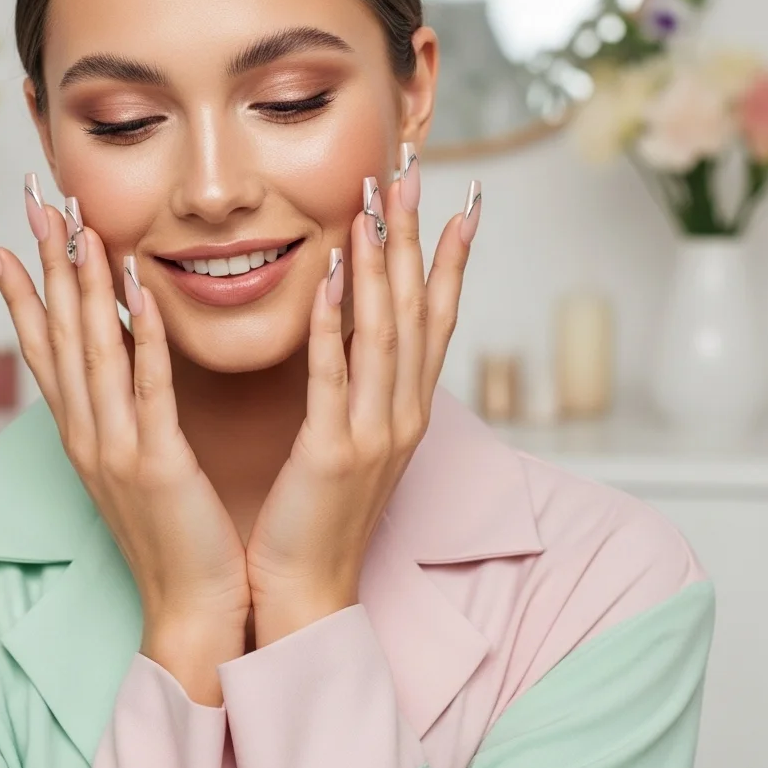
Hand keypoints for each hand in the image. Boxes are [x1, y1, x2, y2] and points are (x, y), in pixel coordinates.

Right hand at [0, 183, 249, 696]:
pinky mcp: (157, 464)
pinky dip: (140, 335)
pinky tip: (136, 288)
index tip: (0, 235)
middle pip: (58, 334)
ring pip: (93, 351)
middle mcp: (86, 434)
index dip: (19, 289)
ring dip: (82, 284)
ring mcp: (115, 449)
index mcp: (81, 433)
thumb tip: (119, 353)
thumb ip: (121, 407)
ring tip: (75, 225)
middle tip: (32, 202)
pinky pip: (148, 388)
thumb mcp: (134, 461)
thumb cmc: (169, 531)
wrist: (189, 606)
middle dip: (44, 264)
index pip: (42, 346)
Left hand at [245, 155, 479, 643]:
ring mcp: (373, 435)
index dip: (451, 260)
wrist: (307, 590)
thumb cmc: (322, 512)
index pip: (436, 321)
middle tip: (415, 178)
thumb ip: (364, 387)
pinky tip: (332, 275)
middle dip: (417, 241)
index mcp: (407, 411)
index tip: (461, 205)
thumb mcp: (356, 441)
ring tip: (377, 208)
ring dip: (381, 267)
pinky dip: (336, 323)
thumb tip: (361, 333)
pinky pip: (334, 376)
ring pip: (385, 334)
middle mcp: (402, 415)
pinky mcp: (332, 453)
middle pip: (416, 312)